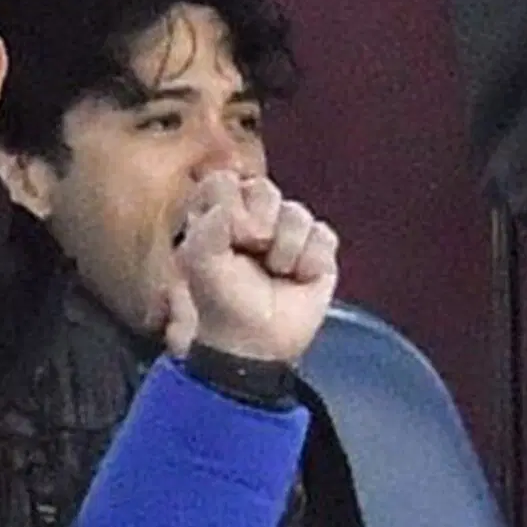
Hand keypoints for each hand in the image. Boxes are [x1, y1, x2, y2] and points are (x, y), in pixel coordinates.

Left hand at [164, 171, 337, 363]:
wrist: (260, 345)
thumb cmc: (223, 306)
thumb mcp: (202, 265)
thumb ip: (211, 226)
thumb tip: (237, 209)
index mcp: (216, 220)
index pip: (223, 181)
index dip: (230, 200)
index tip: (232, 232)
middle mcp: (252, 221)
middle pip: (264, 189)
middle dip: (263, 221)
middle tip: (256, 248)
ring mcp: (286, 235)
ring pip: (297, 212)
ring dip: (287, 248)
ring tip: (278, 273)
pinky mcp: (316, 251)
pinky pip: (323, 235)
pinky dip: (312, 260)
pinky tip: (300, 278)